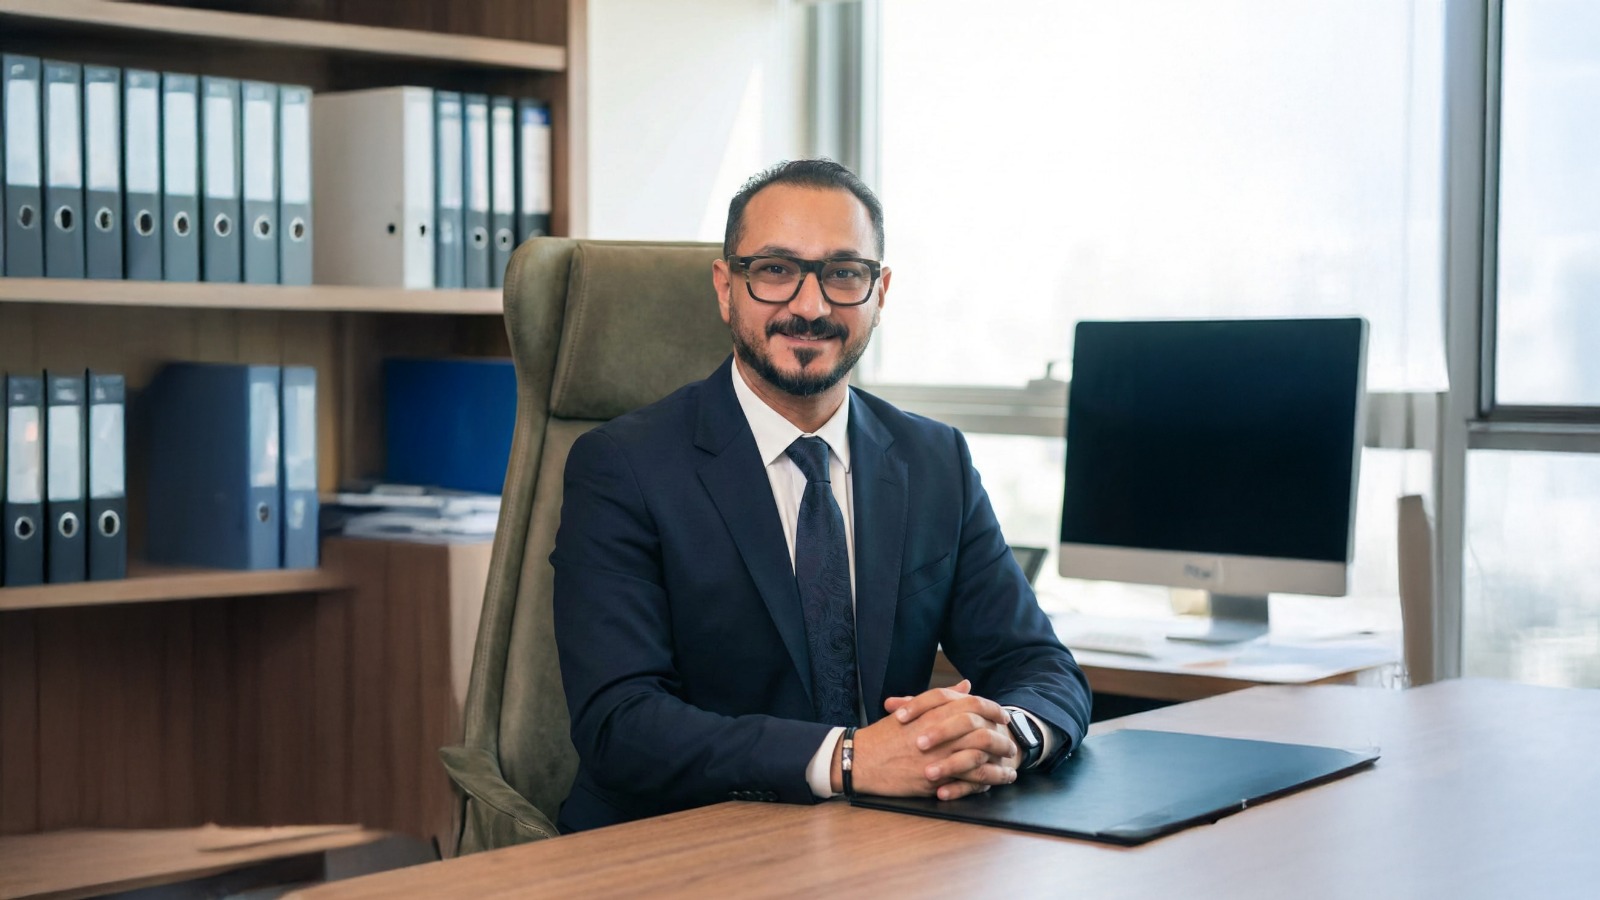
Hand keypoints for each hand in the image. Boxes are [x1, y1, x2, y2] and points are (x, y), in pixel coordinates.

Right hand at [833, 680, 1018, 800]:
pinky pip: (964, 781)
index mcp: (932, 712)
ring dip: (997, 764)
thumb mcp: (913, 710)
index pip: (971, 704)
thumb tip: (966, 685)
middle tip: (1011, 743)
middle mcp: (936, 732)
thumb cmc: (884, 736)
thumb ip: (942, 697)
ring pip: (977, 758)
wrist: (860, 760)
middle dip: (1000, 739)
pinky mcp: (932, 778)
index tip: (1003, 715)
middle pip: (980, 731)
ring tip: (1010, 768)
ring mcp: (935, 756)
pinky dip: (982, 782)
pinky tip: (992, 784)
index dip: (992, 709)